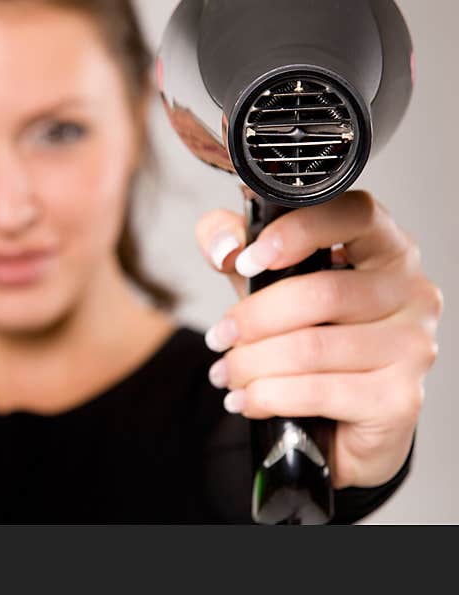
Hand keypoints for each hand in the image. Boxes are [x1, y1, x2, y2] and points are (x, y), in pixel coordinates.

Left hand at [195, 191, 442, 488]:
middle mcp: (411, 292)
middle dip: (253, 319)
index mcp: (385, 248)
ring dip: (251, 363)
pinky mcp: (399, 398)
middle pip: (320, 293)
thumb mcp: (265, 277)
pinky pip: (317, 392)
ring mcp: (412, 347)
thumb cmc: (308, 331)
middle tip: (219, 337)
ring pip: (311, 348)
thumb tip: (225, 247)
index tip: (246, 260)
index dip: (295, 232)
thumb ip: (234, 244)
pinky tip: (247, 399)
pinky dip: (267, 396)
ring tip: (226, 372)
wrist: (339, 416)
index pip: (353, 215)